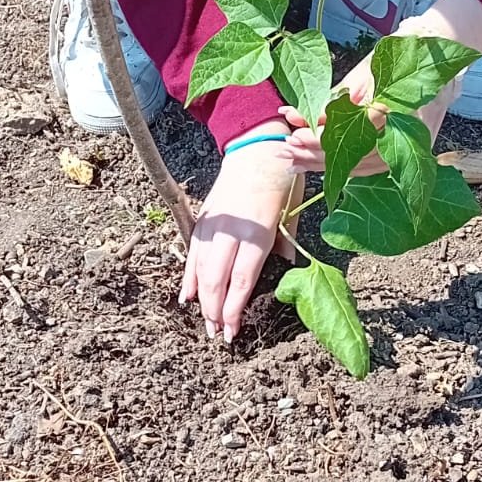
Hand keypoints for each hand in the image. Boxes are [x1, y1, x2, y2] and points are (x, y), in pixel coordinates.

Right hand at [178, 124, 300, 342]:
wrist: (257, 146)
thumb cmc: (282, 180)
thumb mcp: (293, 213)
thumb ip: (287, 246)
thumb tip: (284, 273)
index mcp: (258, 230)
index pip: (242, 279)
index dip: (234, 308)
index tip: (232, 330)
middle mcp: (233, 229)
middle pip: (217, 278)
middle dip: (215, 311)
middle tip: (217, 335)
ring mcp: (215, 224)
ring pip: (201, 268)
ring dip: (201, 299)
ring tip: (204, 323)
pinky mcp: (204, 218)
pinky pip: (193, 253)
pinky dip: (190, 275)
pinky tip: (188, 296)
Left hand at [282, 0, 481, 173]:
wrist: (439, 55)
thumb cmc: (401, 55)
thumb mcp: (365, 71)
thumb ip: (335, 99)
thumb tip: (297, 116)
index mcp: (400, 107)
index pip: (355, 131)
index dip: (322, 136)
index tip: (294, 131)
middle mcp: (407, 132)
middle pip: (355, 155)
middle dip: (317, 154)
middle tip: (288, 150)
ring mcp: (410, 145)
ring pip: (360, 166)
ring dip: (325, 165)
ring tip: (294, 161)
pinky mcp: (406, 151)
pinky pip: (369, 167)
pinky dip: (342, 167)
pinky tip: (317, 165)